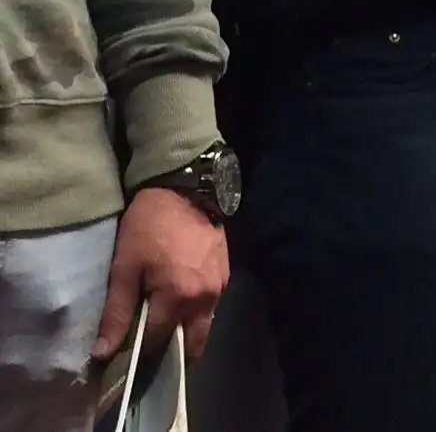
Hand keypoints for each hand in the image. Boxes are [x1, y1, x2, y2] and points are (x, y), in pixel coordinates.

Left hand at [93, 188, 229, 363]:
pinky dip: (195, 311)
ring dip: (185, 331)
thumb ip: (117, 311)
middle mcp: (206, 299)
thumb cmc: (150, 225)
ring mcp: (220, 285)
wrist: (184, 187)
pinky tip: (179, 298)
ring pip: (203, 325)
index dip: (139, 353)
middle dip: (171, 352)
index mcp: (179, 298)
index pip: (158, 343)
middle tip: (149, 346)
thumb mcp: (125, 266)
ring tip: (162, 321)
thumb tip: (103, 353)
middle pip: (192, 345)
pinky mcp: (226, 272)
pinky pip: (211, 305)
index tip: (125, 353)